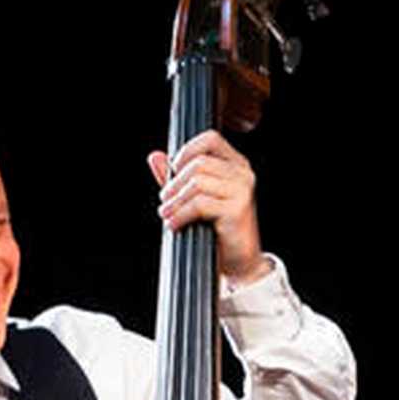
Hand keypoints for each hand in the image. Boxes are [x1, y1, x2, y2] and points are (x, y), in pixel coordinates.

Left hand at [152, 133, 263, 280]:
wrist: (239, 260)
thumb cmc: (218, 228)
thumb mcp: (193, 197)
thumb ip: (176, 176)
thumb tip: (155, 156)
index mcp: (236, 164)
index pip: (210, 139)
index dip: (186, 151)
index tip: (174, 171)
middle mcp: (242, 173)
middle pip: (198, 163)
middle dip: (174, 183)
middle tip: (165, 200)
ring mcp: (242, 190)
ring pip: (197, 182)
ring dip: (175, 200)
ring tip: (167, 213)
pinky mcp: (238, 209)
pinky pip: (200, 204)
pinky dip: (181, 214)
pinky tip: (174, 224)